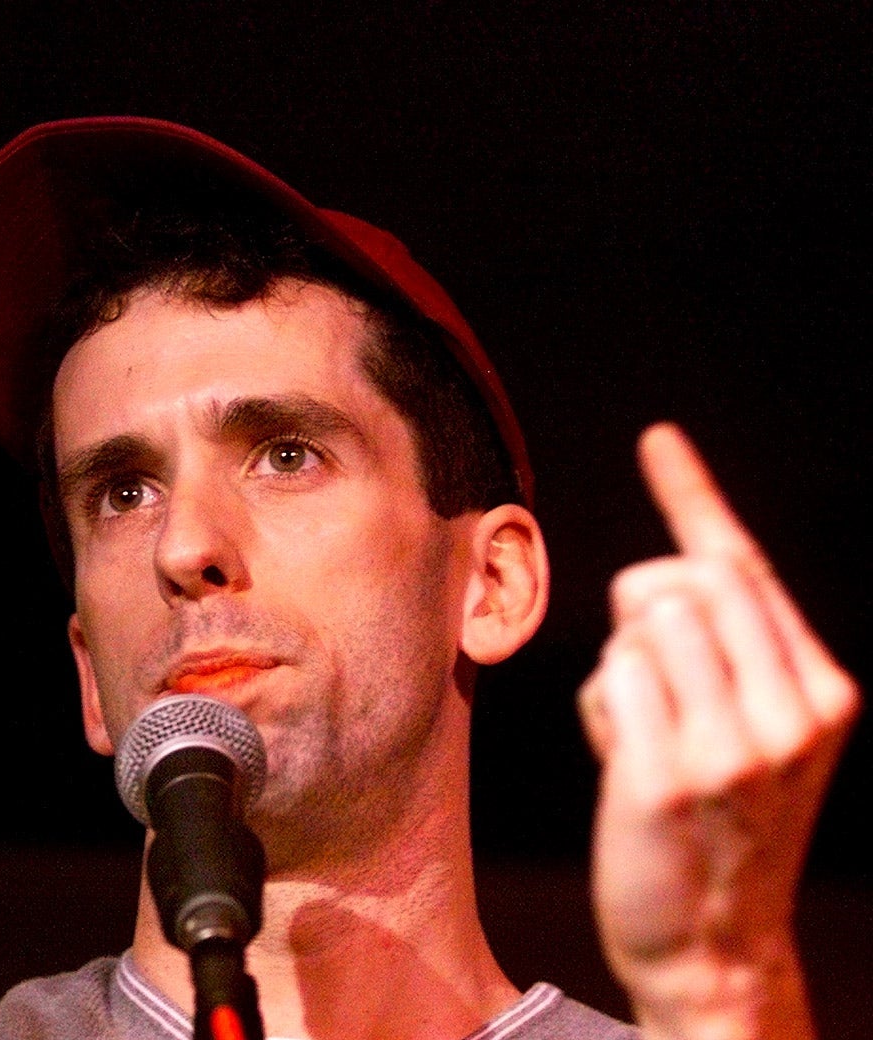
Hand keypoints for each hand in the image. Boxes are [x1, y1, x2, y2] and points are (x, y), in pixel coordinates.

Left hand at [579, 423, 858, 1039]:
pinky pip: (609, 679)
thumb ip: (726, 652)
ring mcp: (736, 745)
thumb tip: (663, 574)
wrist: (713, 942)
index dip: (693, 498)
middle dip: (644, 612)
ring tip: (646, 738)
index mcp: (822, 690)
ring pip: (642, 627)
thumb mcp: (751, 732)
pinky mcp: (672, 774)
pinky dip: (601, 710)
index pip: (746, 567)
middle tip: (654, 686)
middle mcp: (794, 711)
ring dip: (622, 673)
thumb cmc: (712, 823)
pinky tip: (623, 764)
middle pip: (684, 581)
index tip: (658, 439)